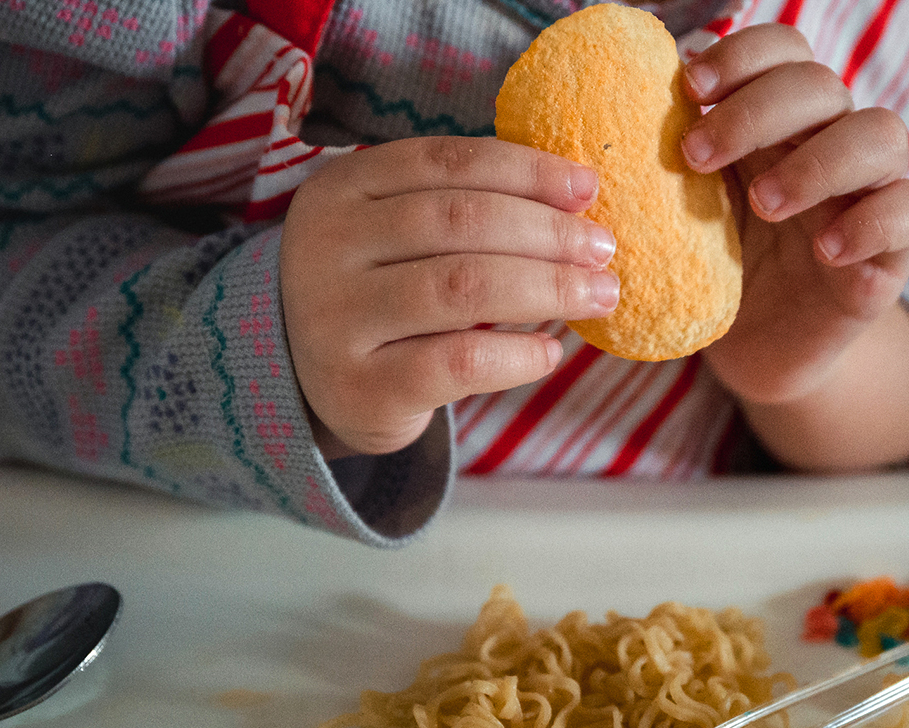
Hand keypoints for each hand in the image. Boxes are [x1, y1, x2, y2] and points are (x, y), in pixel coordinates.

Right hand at [279, 137, 619, 457]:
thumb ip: (464, 206)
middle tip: (603, 249)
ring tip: (599, 295)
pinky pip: (459, 362)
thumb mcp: (397, 235)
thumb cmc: (379, 295)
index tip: (588, 188)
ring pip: (463, 286)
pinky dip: (518, 355)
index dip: (526, 170)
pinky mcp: (362, 386)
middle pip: (461, 221)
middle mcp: (327, 247)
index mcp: (340, 188)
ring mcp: (336, 319)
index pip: (446, 161)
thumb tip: (579, 196)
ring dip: (548, 287)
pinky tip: (550, 351)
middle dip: (548, 232)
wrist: (306, 385)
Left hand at [679, 24, 908, 406]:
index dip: (744, 54)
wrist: (753, 353)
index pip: (784, 50)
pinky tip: (825, 249)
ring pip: (883, 133)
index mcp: (778, 121)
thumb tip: (599, 108)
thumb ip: (659, 158)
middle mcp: (829, 143)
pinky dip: (872, 221)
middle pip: (823, 85)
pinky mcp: (894, 252)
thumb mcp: (675, 209)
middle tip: (695, 157)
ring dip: (818, 160)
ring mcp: (868, 193)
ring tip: (763, 204)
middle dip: (756, 111)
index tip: (690, 88)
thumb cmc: (710, 270)